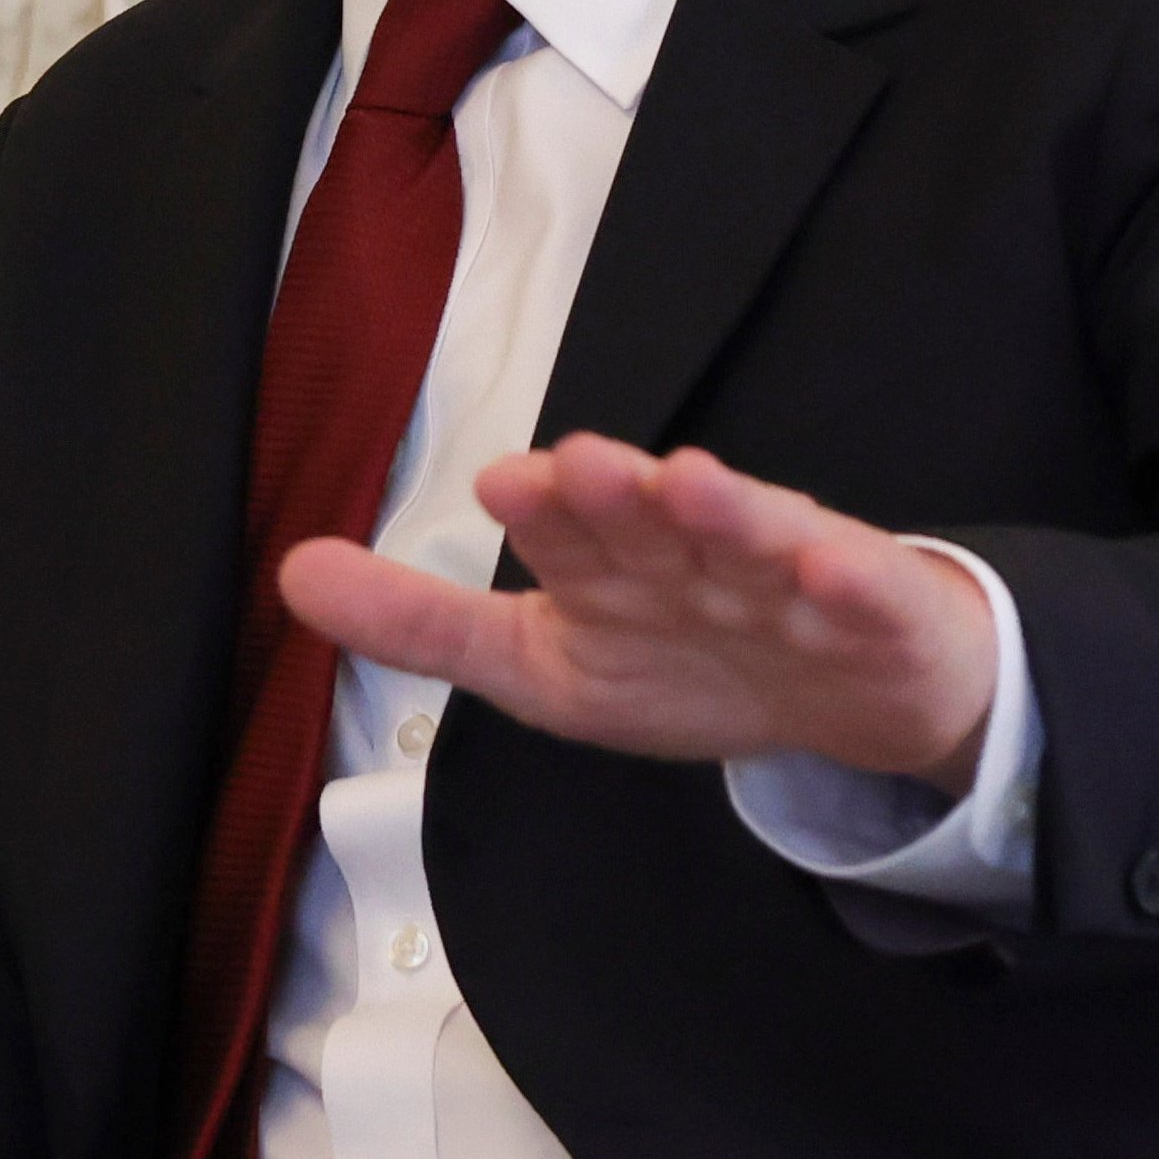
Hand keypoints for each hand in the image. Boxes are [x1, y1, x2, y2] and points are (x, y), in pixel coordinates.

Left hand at [277, 432, 997, 793]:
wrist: (856, 691)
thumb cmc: (691, 660)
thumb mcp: (544, 663)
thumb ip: (423, 622)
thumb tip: (291, 572)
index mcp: (615, 563)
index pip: (573, 535)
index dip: (545, 511)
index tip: (506, 484)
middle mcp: (693, 550)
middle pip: (655, 518)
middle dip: (621, 493)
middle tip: (582, 467)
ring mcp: (785, 574)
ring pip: (752, 535)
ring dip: (724, 509)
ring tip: (692, 482)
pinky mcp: (867, 607)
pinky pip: (856, 594)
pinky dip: (841, 578)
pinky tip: (823, 566)